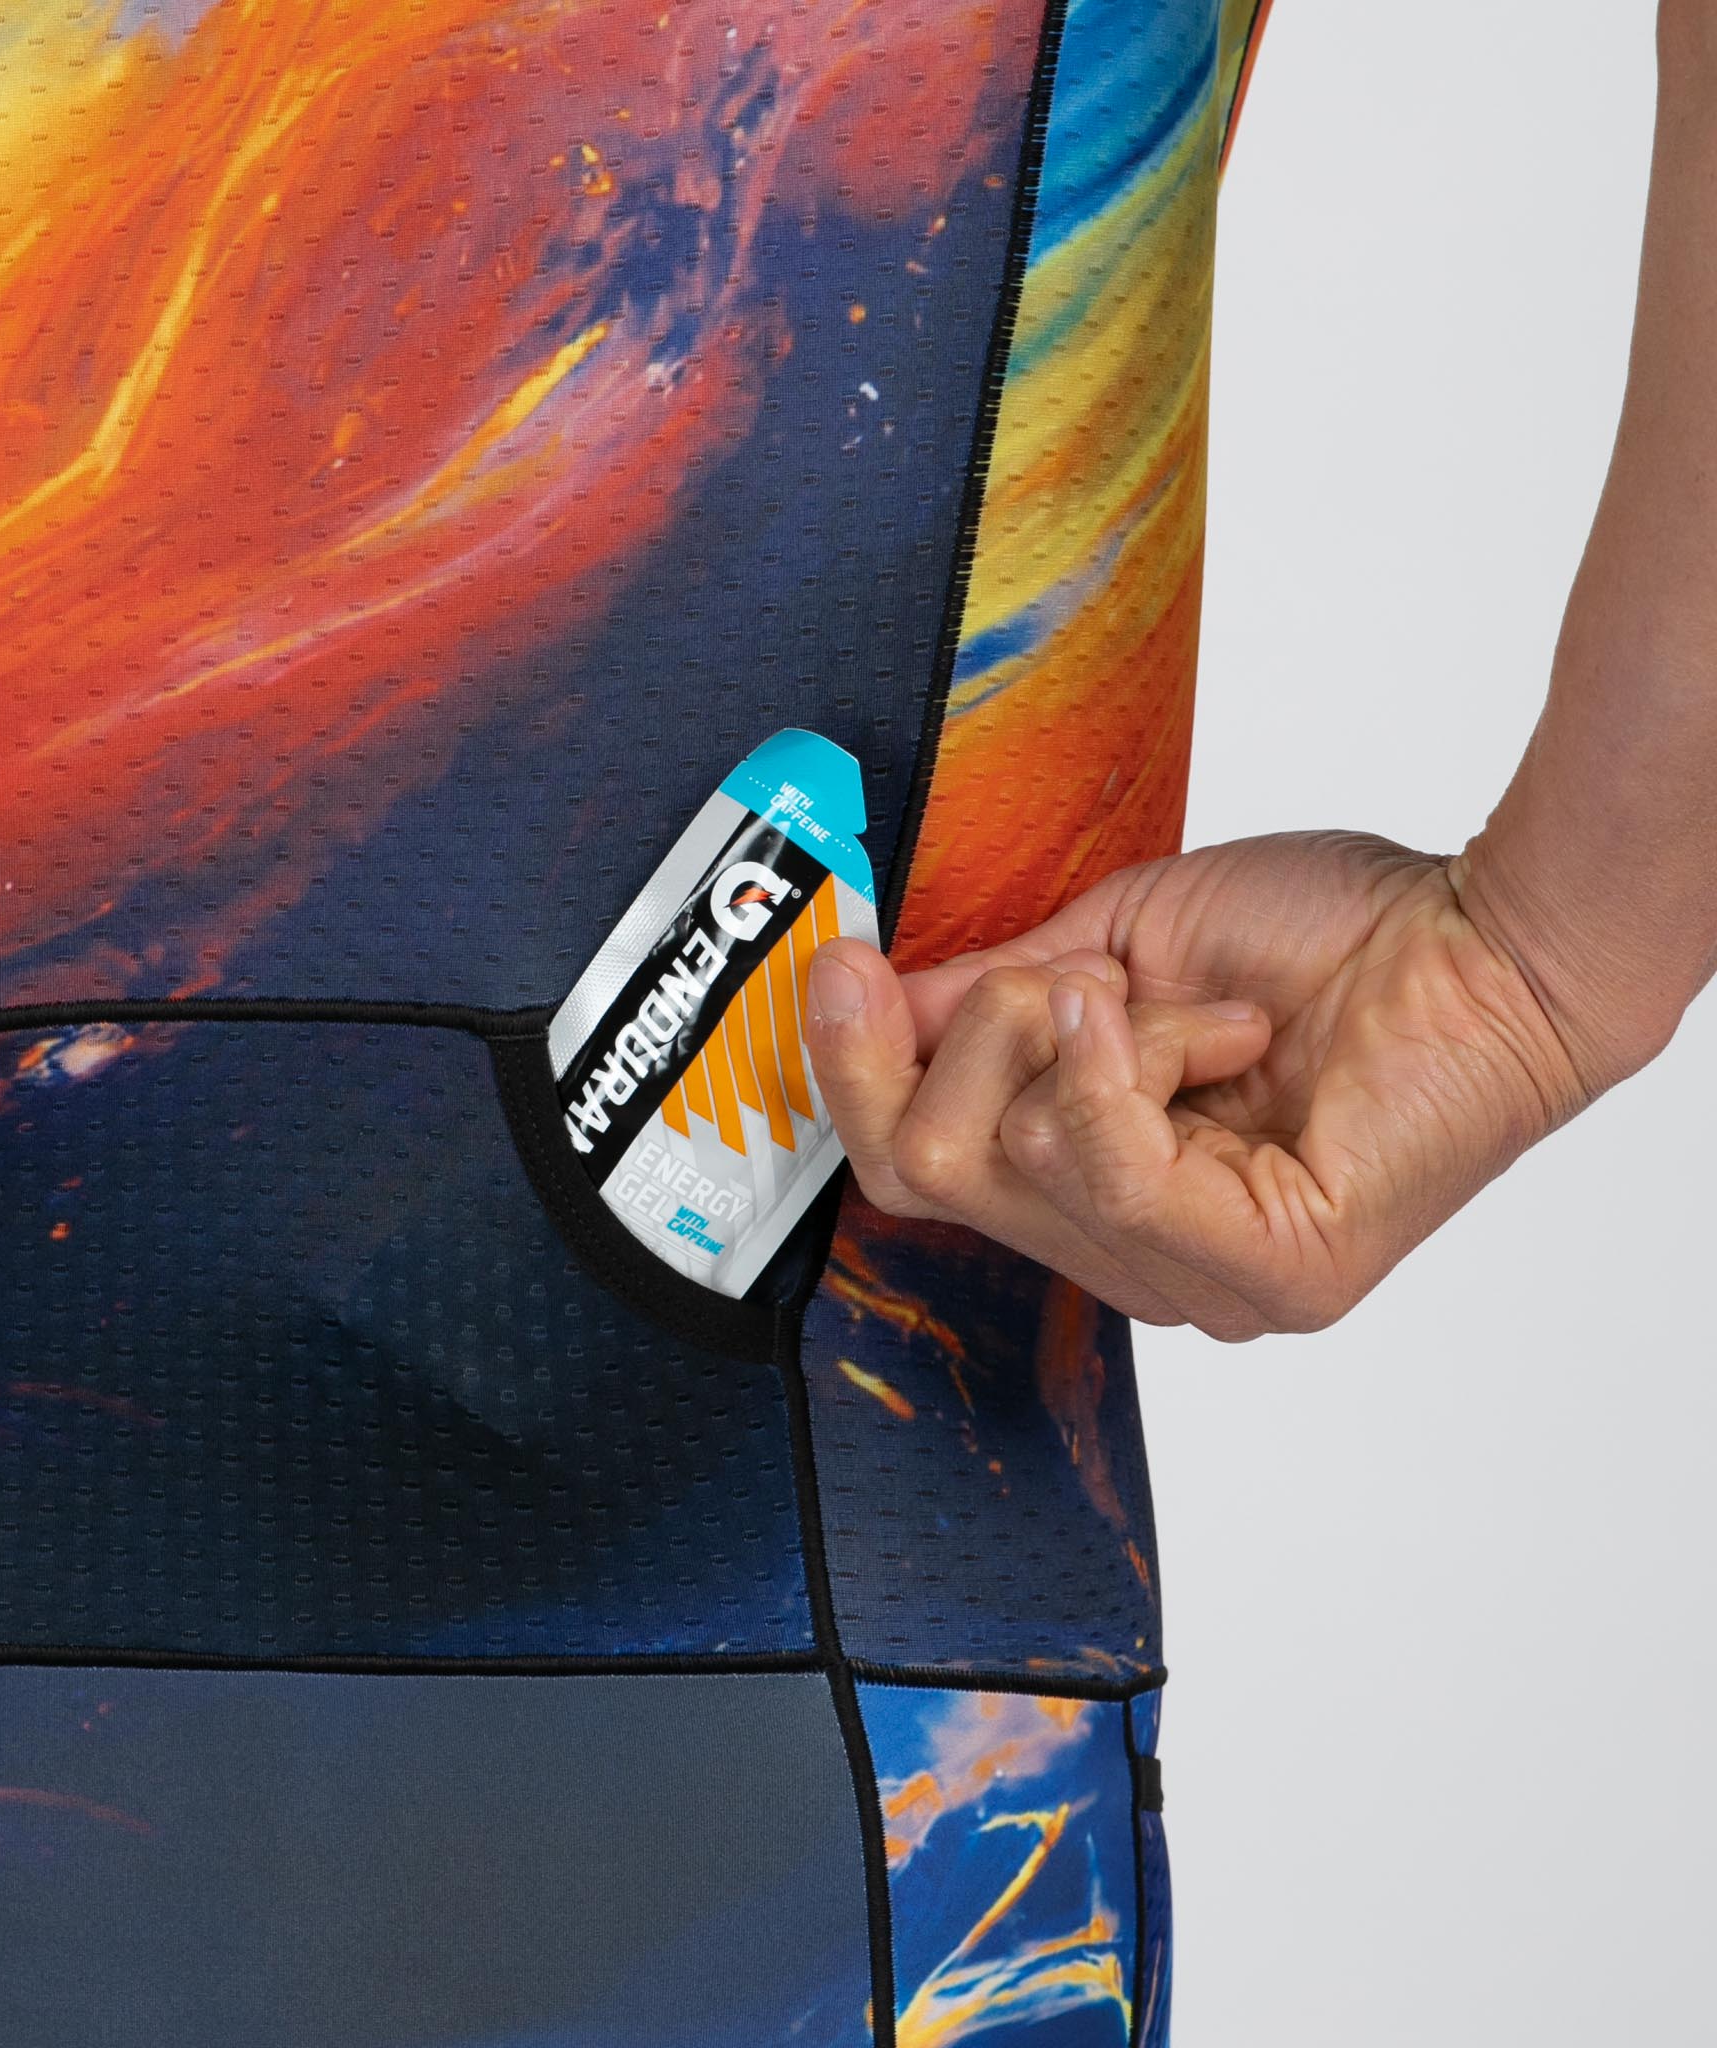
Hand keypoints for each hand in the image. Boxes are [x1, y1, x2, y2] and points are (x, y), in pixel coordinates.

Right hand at [804, 831, 1596, 1340]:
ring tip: (1219, 1015)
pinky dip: (1127, 1064)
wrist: (1487, 937)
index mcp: (1088, 1197)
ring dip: (1103, 1029)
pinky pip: (1107, 1166)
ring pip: (1013, 1149)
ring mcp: (1198, 1287)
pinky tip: (1207, 1029)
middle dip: (980, 1028)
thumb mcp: (1104, 956)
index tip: (838, 966)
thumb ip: (982, 999)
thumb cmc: (1325, 938)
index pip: (910, 1172)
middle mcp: (1131, 1265)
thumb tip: (861, 1000)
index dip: (858, 1072)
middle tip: (1083, 973)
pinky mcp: (1268, 1278)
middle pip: (932, 1166)